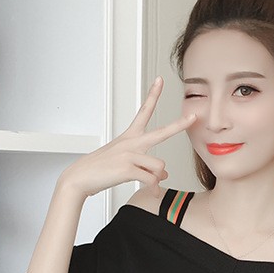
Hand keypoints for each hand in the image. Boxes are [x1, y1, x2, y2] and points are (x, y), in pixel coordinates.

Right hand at [59, 76, 196, 199]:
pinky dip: (153, 188)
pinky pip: (151, 179)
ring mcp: (129, 155)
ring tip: (149, 185)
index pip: (143, 111)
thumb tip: (164, 174)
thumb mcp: (124, 164)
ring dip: (156, 178)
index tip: (160, 80)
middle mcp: (131, 143)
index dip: (153, 95)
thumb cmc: (99, 169)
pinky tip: (151, 192)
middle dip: (179, 125)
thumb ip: (146, 165)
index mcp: (129, 136)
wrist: (80, 178)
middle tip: (193, 117)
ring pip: (159, 166)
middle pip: (161, 133)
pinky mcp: (127, 169)